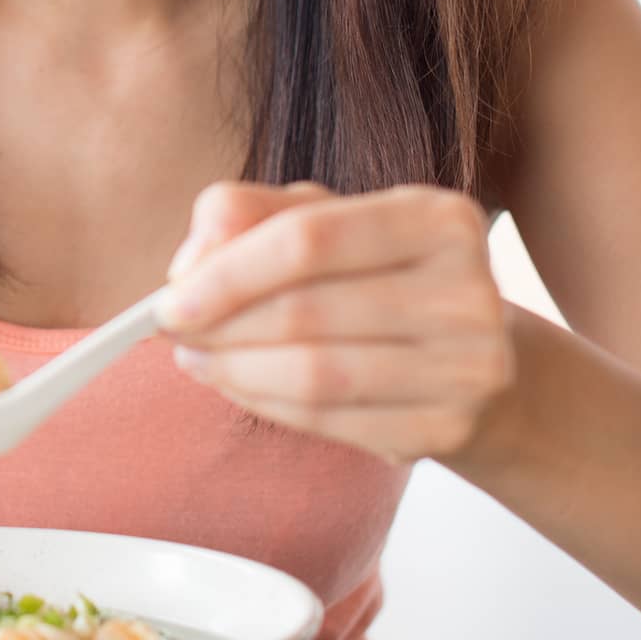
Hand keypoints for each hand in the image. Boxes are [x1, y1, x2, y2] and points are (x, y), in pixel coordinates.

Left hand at [155, 180, 515, 465]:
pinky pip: (332, 421)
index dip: (227, 272)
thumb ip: (250, 213)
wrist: (473, 356)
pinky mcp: (450, 428)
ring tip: (193, 358)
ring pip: (315, 374)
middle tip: (170, 329)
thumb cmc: (379, 271)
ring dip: (234, 370)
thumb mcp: (324, 218)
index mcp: (438, 217)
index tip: (168, 297)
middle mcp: (466, 292)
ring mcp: (468, 367)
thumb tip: (189, 262)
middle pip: (306, 311)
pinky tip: (236, 386)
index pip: (307, 240)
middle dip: (220, 324)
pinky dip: (268, 405)